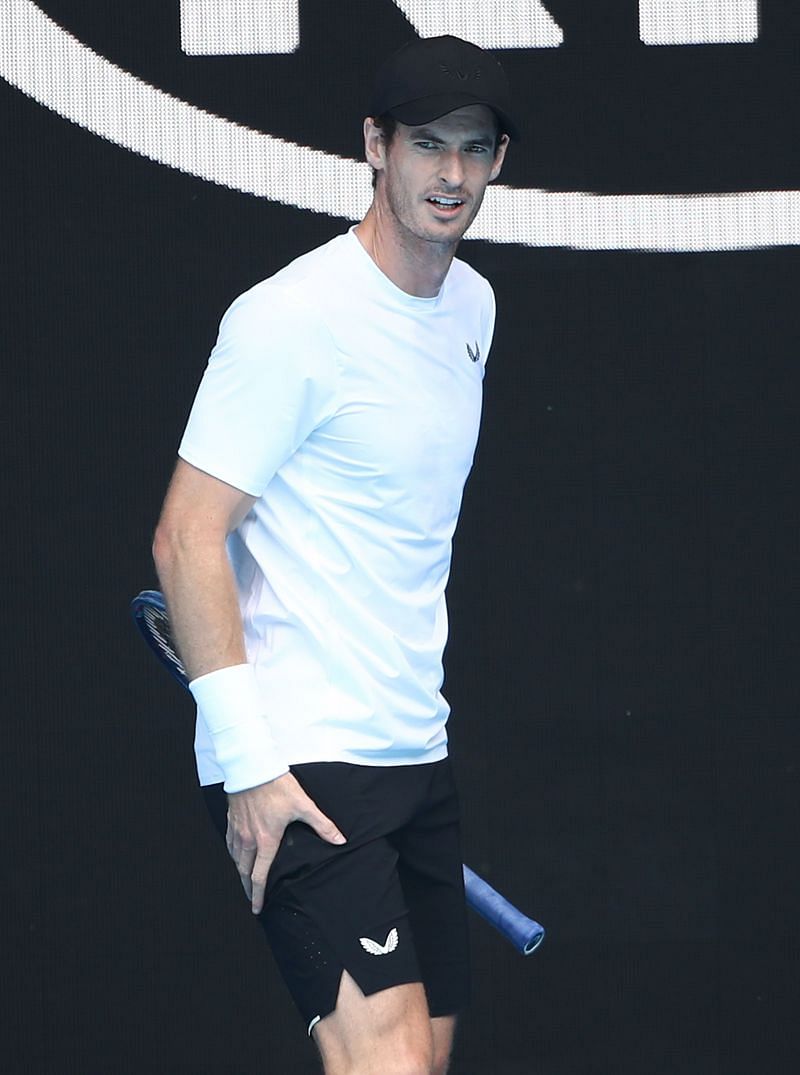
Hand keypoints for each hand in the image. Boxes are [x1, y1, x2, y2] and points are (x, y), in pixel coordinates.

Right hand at [226, 772, 345, 913]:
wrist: (252, 767)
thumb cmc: (276, 785)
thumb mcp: (303, 805)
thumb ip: (321, 825)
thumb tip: (339, 839)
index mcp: (266, 840)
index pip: (260, 875)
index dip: (259, 894)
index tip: (258, 907)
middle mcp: (249, 839)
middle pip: (244, 871)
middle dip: (247, 888)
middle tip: (251, 899)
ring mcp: (238, 829)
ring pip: (235, 858)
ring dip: (240, 872)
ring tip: (244, 880)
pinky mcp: (232, 819)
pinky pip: (229, 843)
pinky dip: (232, 853)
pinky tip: (235, 854)